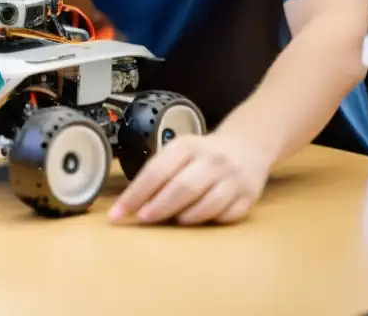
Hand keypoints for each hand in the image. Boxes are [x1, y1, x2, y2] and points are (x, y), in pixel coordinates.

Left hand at [108, 132, 270, 225]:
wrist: (247, 146)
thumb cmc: (202, 154)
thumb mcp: (179, 151)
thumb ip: (160, 172)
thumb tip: (131, 203)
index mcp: (187, 146)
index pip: (156, 172)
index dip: (135, 195)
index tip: (118, 214)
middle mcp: (211, 160)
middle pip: (181, 188)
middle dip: (158, 208)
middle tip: (142, 220)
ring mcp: (233, 178)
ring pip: (206, 205)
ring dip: (185, 218)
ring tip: (173, 220)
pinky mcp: (249, 196)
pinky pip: (227, 216)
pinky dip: (210, 221)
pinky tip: (200, 219)